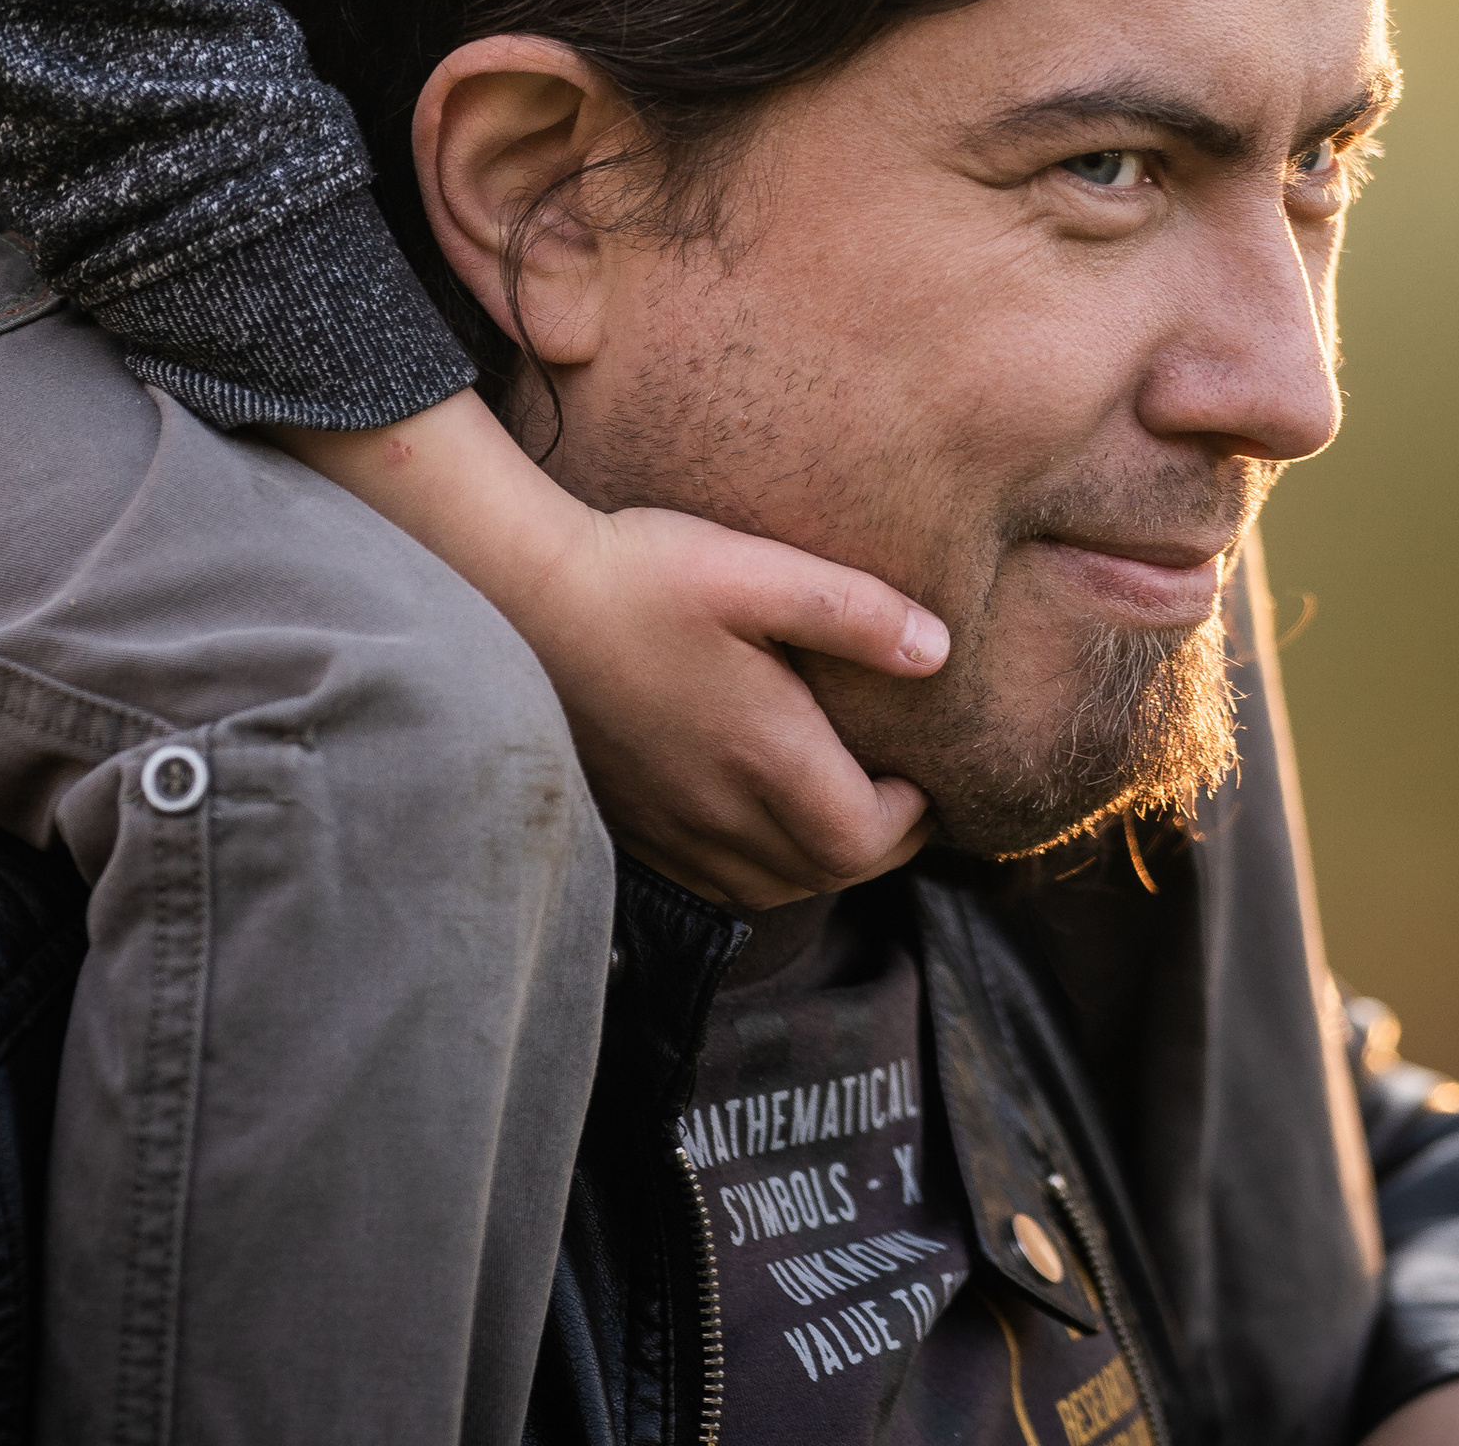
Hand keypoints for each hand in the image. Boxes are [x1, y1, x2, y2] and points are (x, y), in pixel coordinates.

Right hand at [520, 499, 947, 902]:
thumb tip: (938, 652)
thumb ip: (854, 612)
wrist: (520, 597)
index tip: (924, 773)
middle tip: (903, 794)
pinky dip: (759, 865)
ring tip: (842, 805)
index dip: (911, 820)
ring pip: (769, 887)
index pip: (862, 841)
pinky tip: (761, 816)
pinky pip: (712, 880)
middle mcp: (717, 811)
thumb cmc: (642, 575)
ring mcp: (668, 825)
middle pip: (824, 874)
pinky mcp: (630, 821)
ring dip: (820, 860)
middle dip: (878, 845)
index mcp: (762, 756)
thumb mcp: (755, 571)